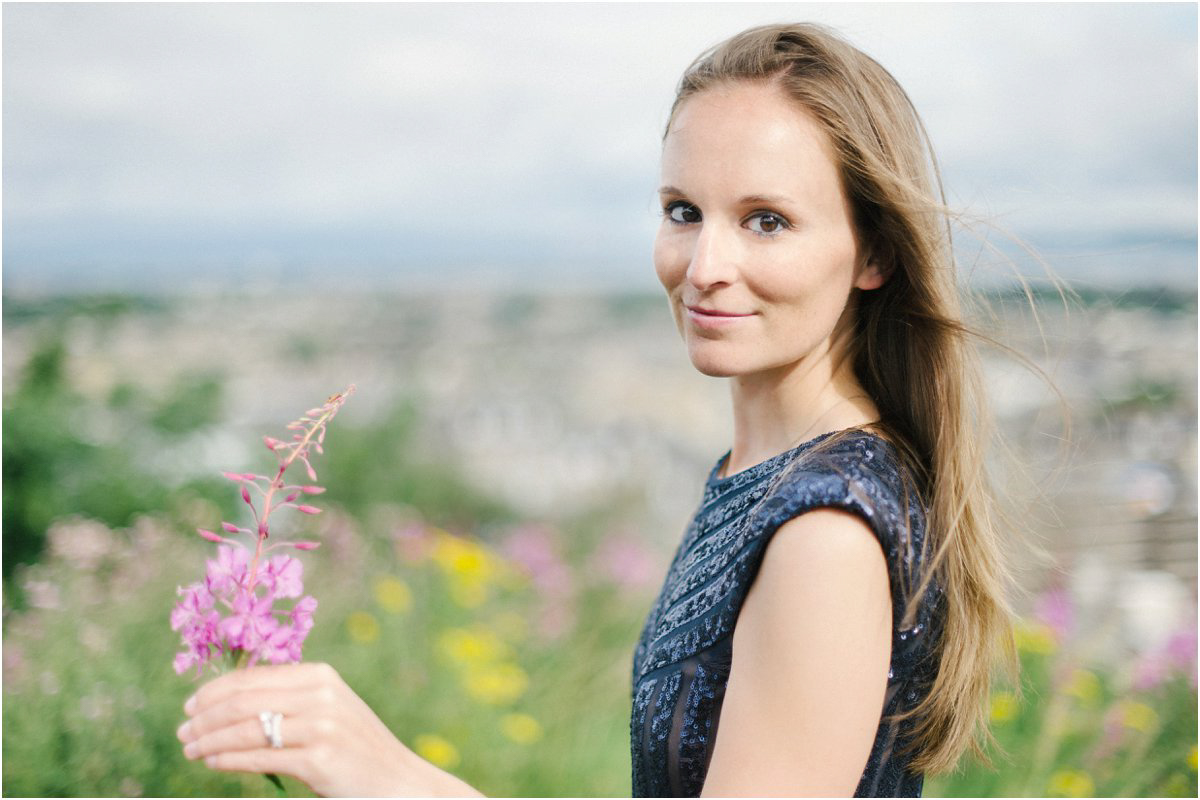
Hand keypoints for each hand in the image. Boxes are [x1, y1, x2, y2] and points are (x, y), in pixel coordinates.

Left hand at [176, 662, 481, 796]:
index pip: (252, 677)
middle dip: (205, 717)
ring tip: (191, 749)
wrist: (397, 780)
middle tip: (183, 731)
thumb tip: (228, 700)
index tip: (190, 707)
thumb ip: (290, 698)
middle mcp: (321, 695)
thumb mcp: (328, 710)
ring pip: (247, 728)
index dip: (213, 691)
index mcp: (320, 675)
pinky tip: (212, 760)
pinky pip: (260, 757)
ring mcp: (321, 726)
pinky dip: (229, 758)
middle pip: (244, 700)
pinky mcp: (319, 758)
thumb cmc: (354, 748)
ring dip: (210, 739)